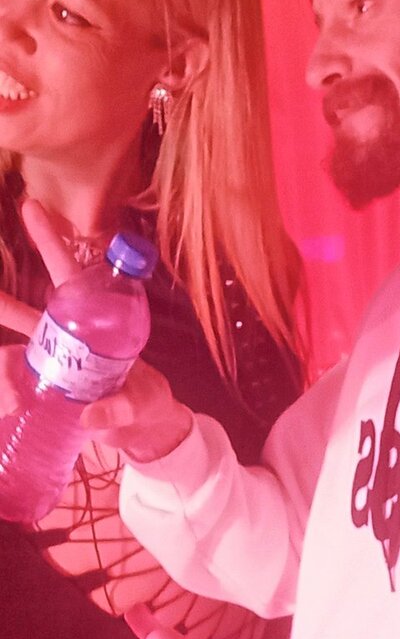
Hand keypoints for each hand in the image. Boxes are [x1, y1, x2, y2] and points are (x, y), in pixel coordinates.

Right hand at [0, 199, 192, 461]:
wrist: (142, 432)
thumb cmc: (146, 405)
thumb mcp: (140, 404)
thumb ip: (120, 409)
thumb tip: (91, 416)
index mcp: (94, 322)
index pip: (68, 274)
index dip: (49, 242)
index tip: (30, 206)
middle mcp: (65, 337)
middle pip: (23, 309)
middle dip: (0, 301)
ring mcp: (49, 362)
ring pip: (9, 350)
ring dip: (1, 360)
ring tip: (11, 392)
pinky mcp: (39, 389)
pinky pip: (9, 384)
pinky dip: (2, 394)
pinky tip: (9, 405)